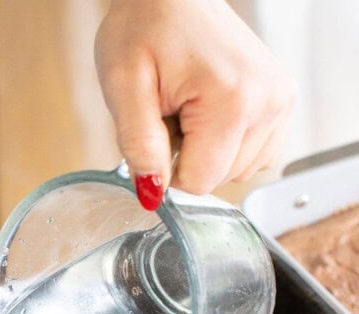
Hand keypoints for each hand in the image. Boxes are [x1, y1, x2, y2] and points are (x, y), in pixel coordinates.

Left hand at [95, 0, 295, 207]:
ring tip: (191, 106)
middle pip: (220, 179)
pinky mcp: (282, 101)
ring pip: (237, 171)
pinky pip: (254, 156)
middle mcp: (268, 101)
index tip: (160, 126)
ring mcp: (280, 101)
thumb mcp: (123, 86)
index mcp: (233, 99)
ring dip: (207, 150)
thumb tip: (153, 192)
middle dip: (188, 155)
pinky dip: (228, 144)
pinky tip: (211, 111)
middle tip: (174, 110)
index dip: (167, 166)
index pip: (198, 182)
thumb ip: (138, 146)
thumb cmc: (145, 27)